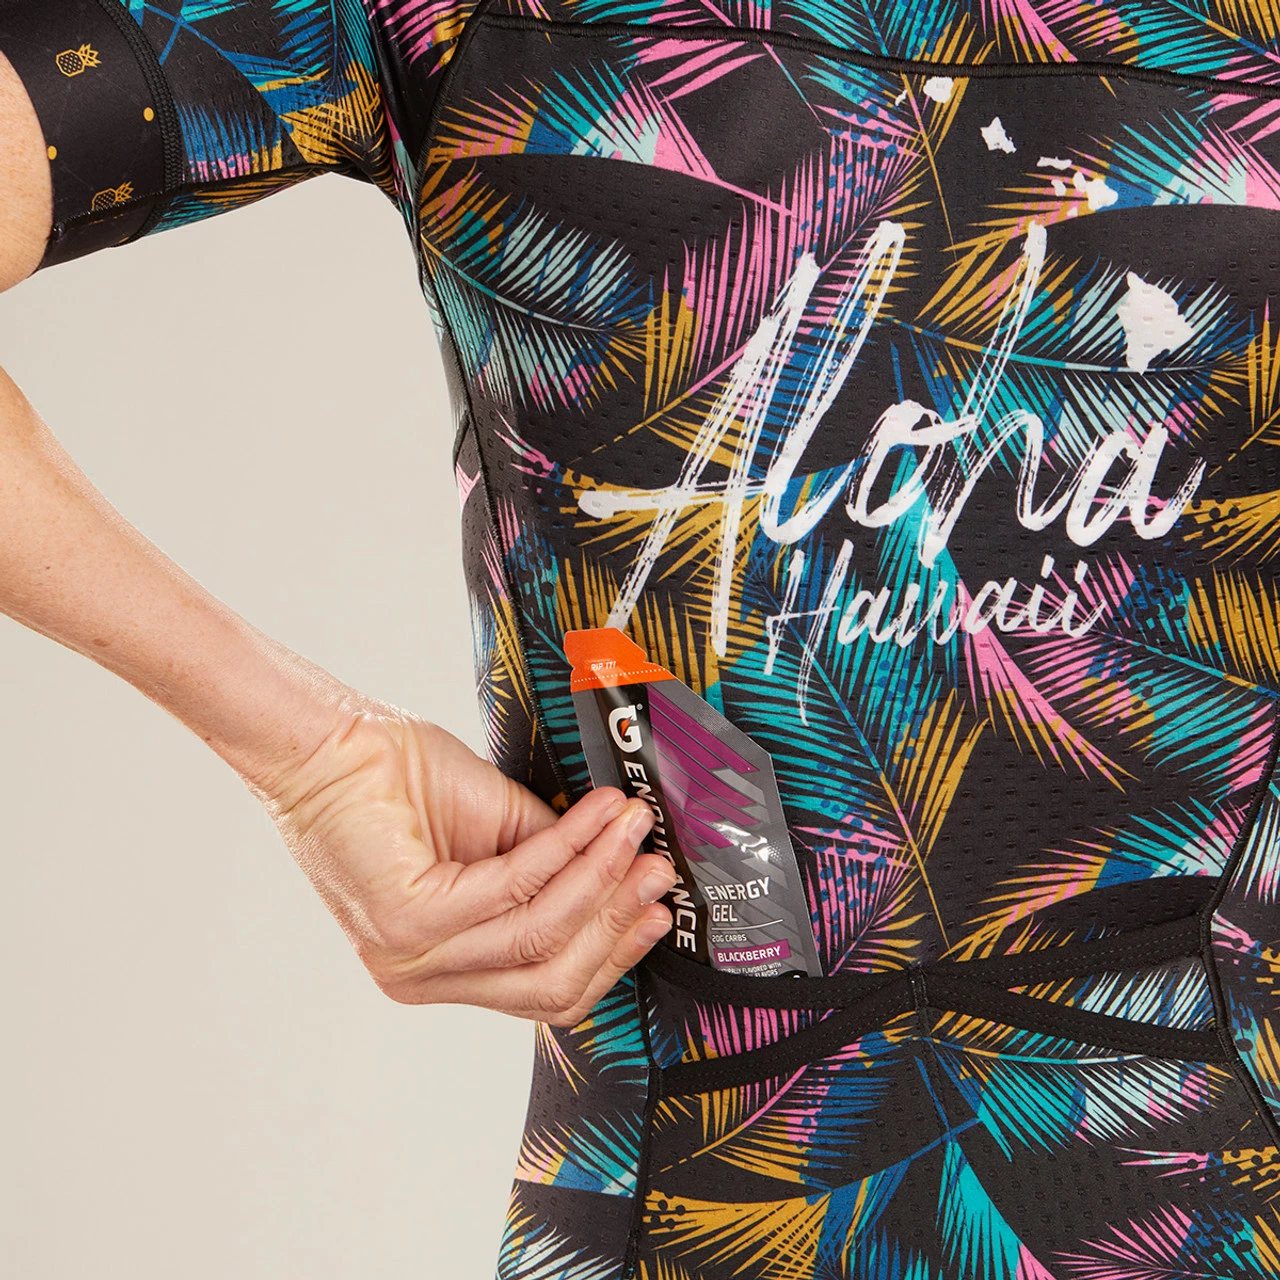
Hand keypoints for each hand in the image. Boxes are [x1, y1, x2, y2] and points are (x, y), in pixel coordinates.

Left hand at [250, 696, 676, 1025]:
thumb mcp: (500, 832)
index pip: (547, 989)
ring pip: (539, 936)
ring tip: (634, 829)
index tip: (657, 907)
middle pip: (552, 981)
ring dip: (600, 876)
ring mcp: (414, 958)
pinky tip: (596, 816)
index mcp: (446, 967)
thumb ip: (553, 866)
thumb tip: (626, 869)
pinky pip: (515, 888)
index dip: (613, 951)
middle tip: (658, 870)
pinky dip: (567, 848)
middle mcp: (426, 976)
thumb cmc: (401, 780)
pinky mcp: (409, 922)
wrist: (331, 744)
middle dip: (616, 922)